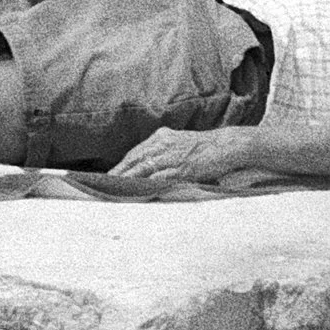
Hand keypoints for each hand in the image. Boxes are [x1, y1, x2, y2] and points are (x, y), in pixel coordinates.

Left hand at [109, 126, 253, 181]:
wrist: (226, 146)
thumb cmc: (204, 147)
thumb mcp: (179, 142)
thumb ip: (163, 151)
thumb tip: (147, 165)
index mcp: (161, 137)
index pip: (135, 153)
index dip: (121, 165)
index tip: (109, 175)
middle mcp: (163, 144)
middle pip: (134, 160)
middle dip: (118, 173)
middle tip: (103, 185)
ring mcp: (171, 157)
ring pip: (142, 169)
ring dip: (127, 180)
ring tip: (114, 191)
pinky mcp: (181, 169)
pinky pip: (159, 178)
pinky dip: (146, 185)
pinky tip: (137, 192)